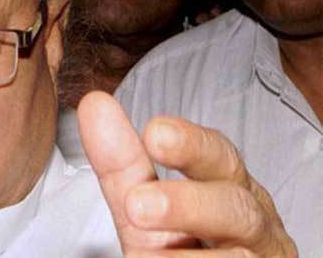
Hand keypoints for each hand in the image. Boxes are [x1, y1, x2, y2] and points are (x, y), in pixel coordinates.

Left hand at [77, 91, 297, 256]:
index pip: (217, 155)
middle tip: (137, 206)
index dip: (190, 144)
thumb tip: (94, 103)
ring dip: (186, 257)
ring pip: (240, 257)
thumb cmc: (179, 243)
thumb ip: (122, 161)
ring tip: (140, 256)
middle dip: (187, 204)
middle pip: (235, 205)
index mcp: (228, 186)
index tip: (154, 134)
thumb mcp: (145, 201)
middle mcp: (252, 222)